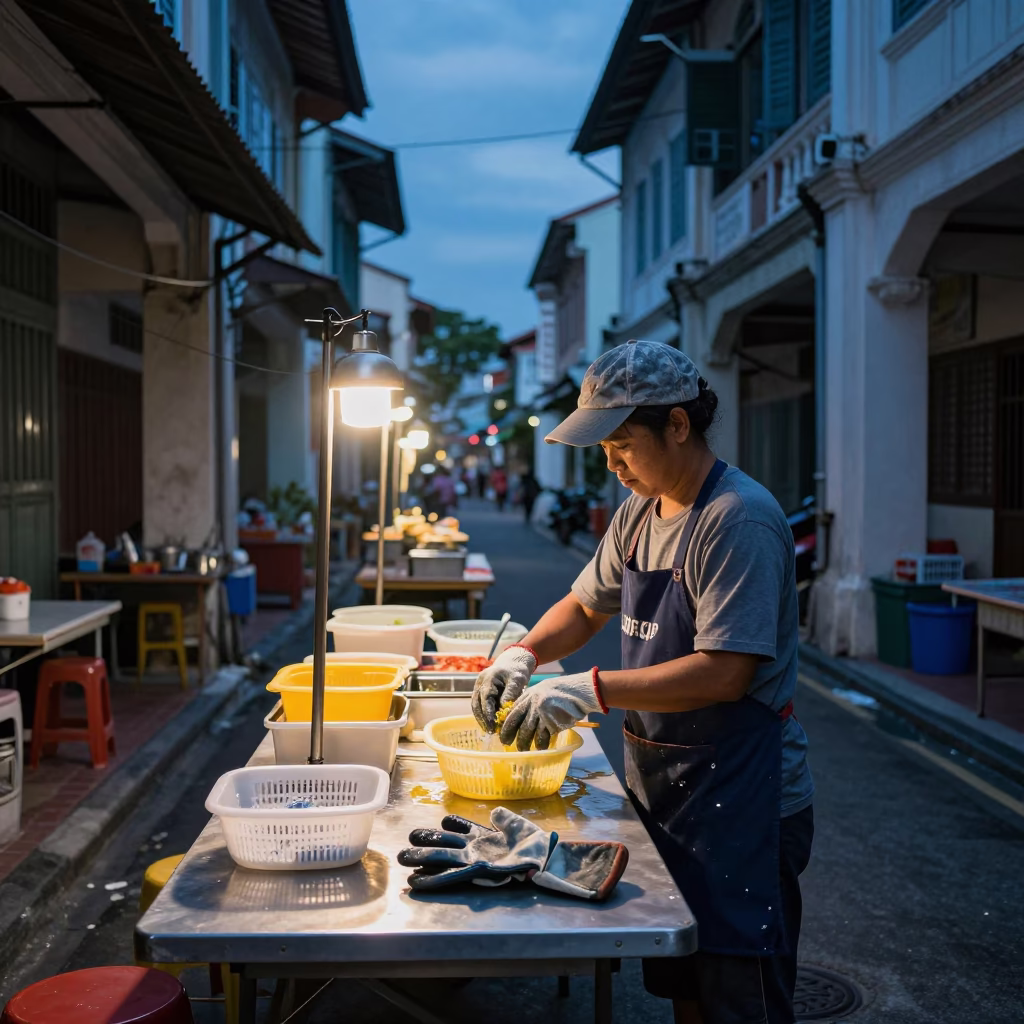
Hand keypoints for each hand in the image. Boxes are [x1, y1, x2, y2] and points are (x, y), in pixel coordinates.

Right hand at [397, 808, 627, 900]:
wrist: (546, 860)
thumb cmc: (535, 844)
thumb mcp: (518, 825)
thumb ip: (504, 819)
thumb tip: (494, 813)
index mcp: (485, 837)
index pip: (462, 829)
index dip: (452, 826)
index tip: (443, 822)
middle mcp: (475, 849)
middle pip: (445, 846)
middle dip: (425, 845)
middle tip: (406, 844)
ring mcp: (473, 861)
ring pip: (442, 859)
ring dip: (422, 860)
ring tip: (402, 859)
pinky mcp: (475, 874)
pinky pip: (450, 877)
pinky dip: (432, 880)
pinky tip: (416, 881)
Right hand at [471, 644, 537, 732]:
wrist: (513, 662)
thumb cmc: (517, 671)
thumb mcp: (517, 680)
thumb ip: (510, 694)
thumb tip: (503, 711)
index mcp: (488, 678)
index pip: (485, 698)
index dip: (488, 713)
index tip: (493, 725)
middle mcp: (480, 682)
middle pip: (477, 704)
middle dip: (483, 719)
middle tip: (491, 732)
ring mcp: (478, 686)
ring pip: (476, 706)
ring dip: (482, 719)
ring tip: (490, 730)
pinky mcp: (480, 691)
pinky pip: (479, 705)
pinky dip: (483, 715)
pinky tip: (490, 724)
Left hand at [499, 669, 603, 751]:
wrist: (579, 690)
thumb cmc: (561, 691)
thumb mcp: (541, 691)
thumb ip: (530, 701)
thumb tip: (521, 717)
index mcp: (528, 695)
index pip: (512, 712)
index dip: (506, 725)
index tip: (502, 733)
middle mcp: (532, 704)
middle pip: (517, 724)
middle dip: (510, 736)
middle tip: (508, 744)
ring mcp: (541, 713)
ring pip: (528, 732)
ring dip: (525, 743)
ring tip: (524, 749)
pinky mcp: (551, 722)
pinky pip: (543, 737)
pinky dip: (541, 744)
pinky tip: (541, 747)